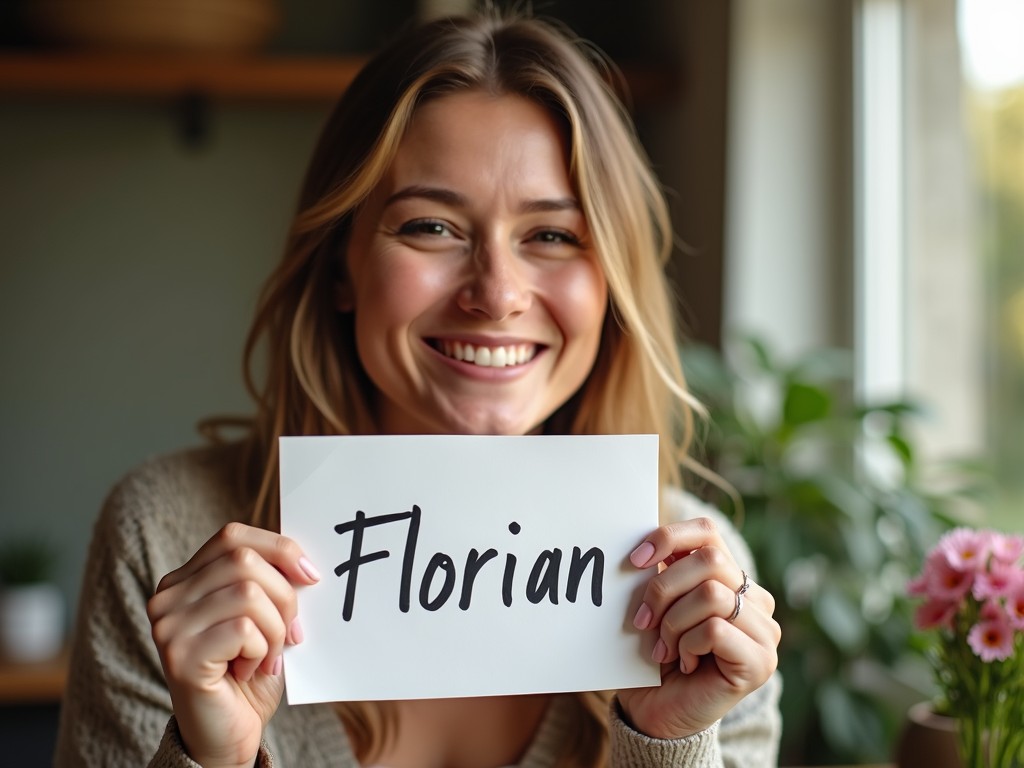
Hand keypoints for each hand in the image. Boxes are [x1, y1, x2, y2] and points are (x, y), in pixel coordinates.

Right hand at [146, 523, 320, 767]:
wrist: (228, 734)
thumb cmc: (249, 672)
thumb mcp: (264, 617)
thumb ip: (270, 583)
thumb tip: (304, 561)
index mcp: (185, 580)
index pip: (233, 535)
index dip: (278, 547)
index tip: (311, 575)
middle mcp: (167, 598)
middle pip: (244, 560)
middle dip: (285, 595)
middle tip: (293, 631)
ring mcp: (168, 626)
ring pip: (248, 593)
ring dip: (275, 628)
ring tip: (268, 654)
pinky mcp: (181, 656)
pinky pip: (243, 629)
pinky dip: (262, 650)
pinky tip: (252, 670)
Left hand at [617, 517, 779, 739]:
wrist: (657, 713)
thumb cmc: (655, 656)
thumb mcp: (654, 606)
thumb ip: (658, 572)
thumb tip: (641, 546)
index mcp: (730, 578)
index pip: (707, 532)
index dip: (669, 537)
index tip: (634, 560)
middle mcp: (755, 600)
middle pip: (709, 560)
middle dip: (663, 588)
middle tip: (641, 620)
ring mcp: (764, 631)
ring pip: (712, 594)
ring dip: (673, 622)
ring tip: (663, 648)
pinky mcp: (761, 662)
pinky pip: (715, 630)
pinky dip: (687, 644)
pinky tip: (684, 663)